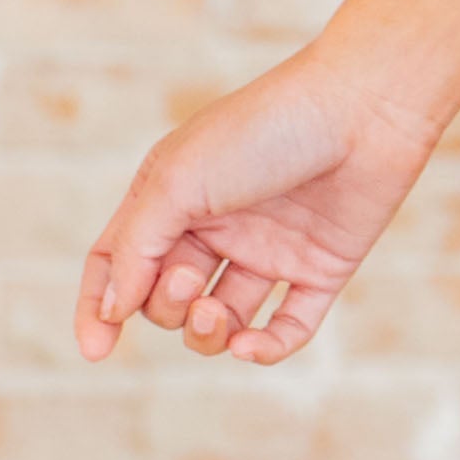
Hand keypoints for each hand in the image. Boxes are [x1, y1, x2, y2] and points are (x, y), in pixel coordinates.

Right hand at [74, 45, 445, 371]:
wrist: (364, 108)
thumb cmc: (263, 130)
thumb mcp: (178, 181)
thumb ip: (136, 247)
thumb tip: (113, 310)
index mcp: (172, 198)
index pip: (119, 261)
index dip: (101, 307)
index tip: (96, 350)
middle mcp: (218, 227)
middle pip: (167, 299)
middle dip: (167, 305)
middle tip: (192, 276)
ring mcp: (268, 250)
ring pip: (221, 321)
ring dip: (207, 333)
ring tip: (217, 312)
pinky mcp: (319, 269)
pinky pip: (287, 328)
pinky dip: (265, 348)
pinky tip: (251, 345)